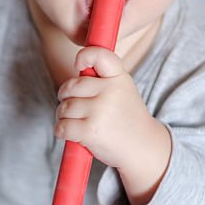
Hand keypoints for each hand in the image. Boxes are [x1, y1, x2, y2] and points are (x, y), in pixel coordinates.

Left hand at [55, 46, 170, 204]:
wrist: (143, 148)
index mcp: (119, 78)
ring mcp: (100, 111)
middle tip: (75, 106)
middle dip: (66, 97)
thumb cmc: (128, 119)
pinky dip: (61, 131)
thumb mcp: (124, 91)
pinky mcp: (90, 130)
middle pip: (71, 86)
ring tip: (77, 122)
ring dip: (63, 116)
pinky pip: (62, 126)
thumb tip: (78, 67)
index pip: (99, 55)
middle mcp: (110, 91)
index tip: (78, 64)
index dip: (84, 56)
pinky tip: (71, 133)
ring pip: (64, 108)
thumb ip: (104, 78)